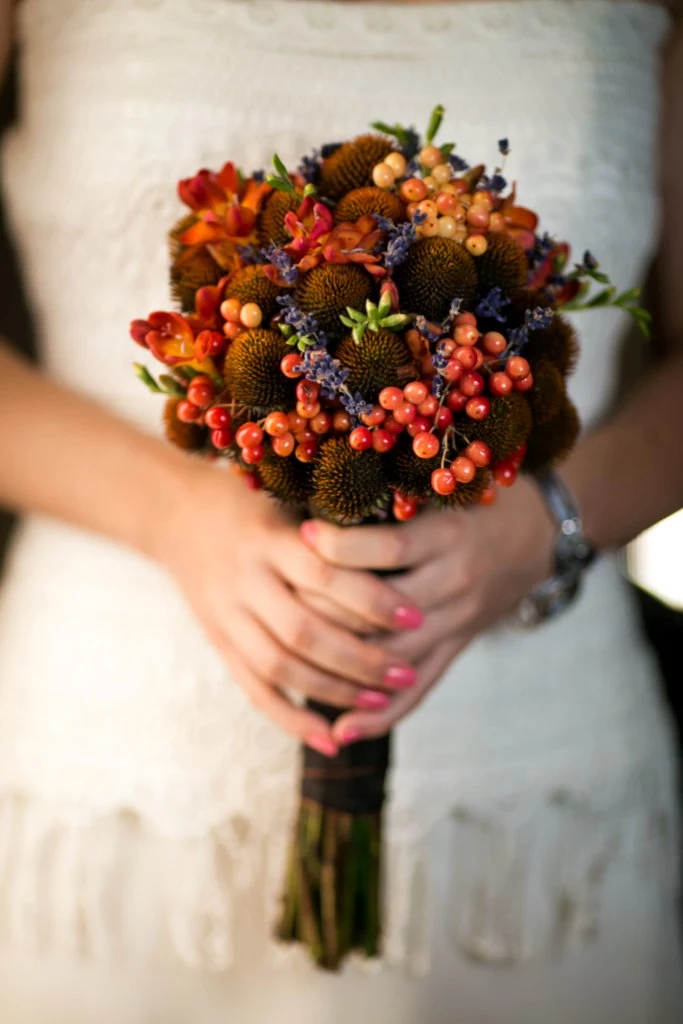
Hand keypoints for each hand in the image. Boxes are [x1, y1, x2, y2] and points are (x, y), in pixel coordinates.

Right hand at [155, 462, 424, 754]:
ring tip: (382, 700)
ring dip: (334, 691)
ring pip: (280, 666)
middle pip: (304, 630)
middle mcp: (244, 579)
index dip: (372, 600)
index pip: (324, 575)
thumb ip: (334, 532)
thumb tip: (406, 556)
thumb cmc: (252, 503)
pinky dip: (291, 720)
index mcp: (268, 538)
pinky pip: (254, 689)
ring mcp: (225, 615)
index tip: (416, 615)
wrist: (175, 513)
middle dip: (360, 657)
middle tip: (408, 671)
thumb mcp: (290, 499)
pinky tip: (329, 740)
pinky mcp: (218, 641)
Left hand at [299, 475, 554, 744]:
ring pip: (394, 657)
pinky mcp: (458, 648)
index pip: (388, 549)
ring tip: (292, 670)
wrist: (536, 533)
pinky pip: (420, 690)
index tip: (302, 534)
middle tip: (279, 608)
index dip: (342, 547)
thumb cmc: (473, 502)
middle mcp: (456, 582)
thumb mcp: (441, 492)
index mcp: (449, 536)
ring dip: (344, 670)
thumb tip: (319, 510)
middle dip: (329, 614)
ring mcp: (459, 622)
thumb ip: (392, 503)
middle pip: (384, 613)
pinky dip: (380, 714)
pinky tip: (342, 729)